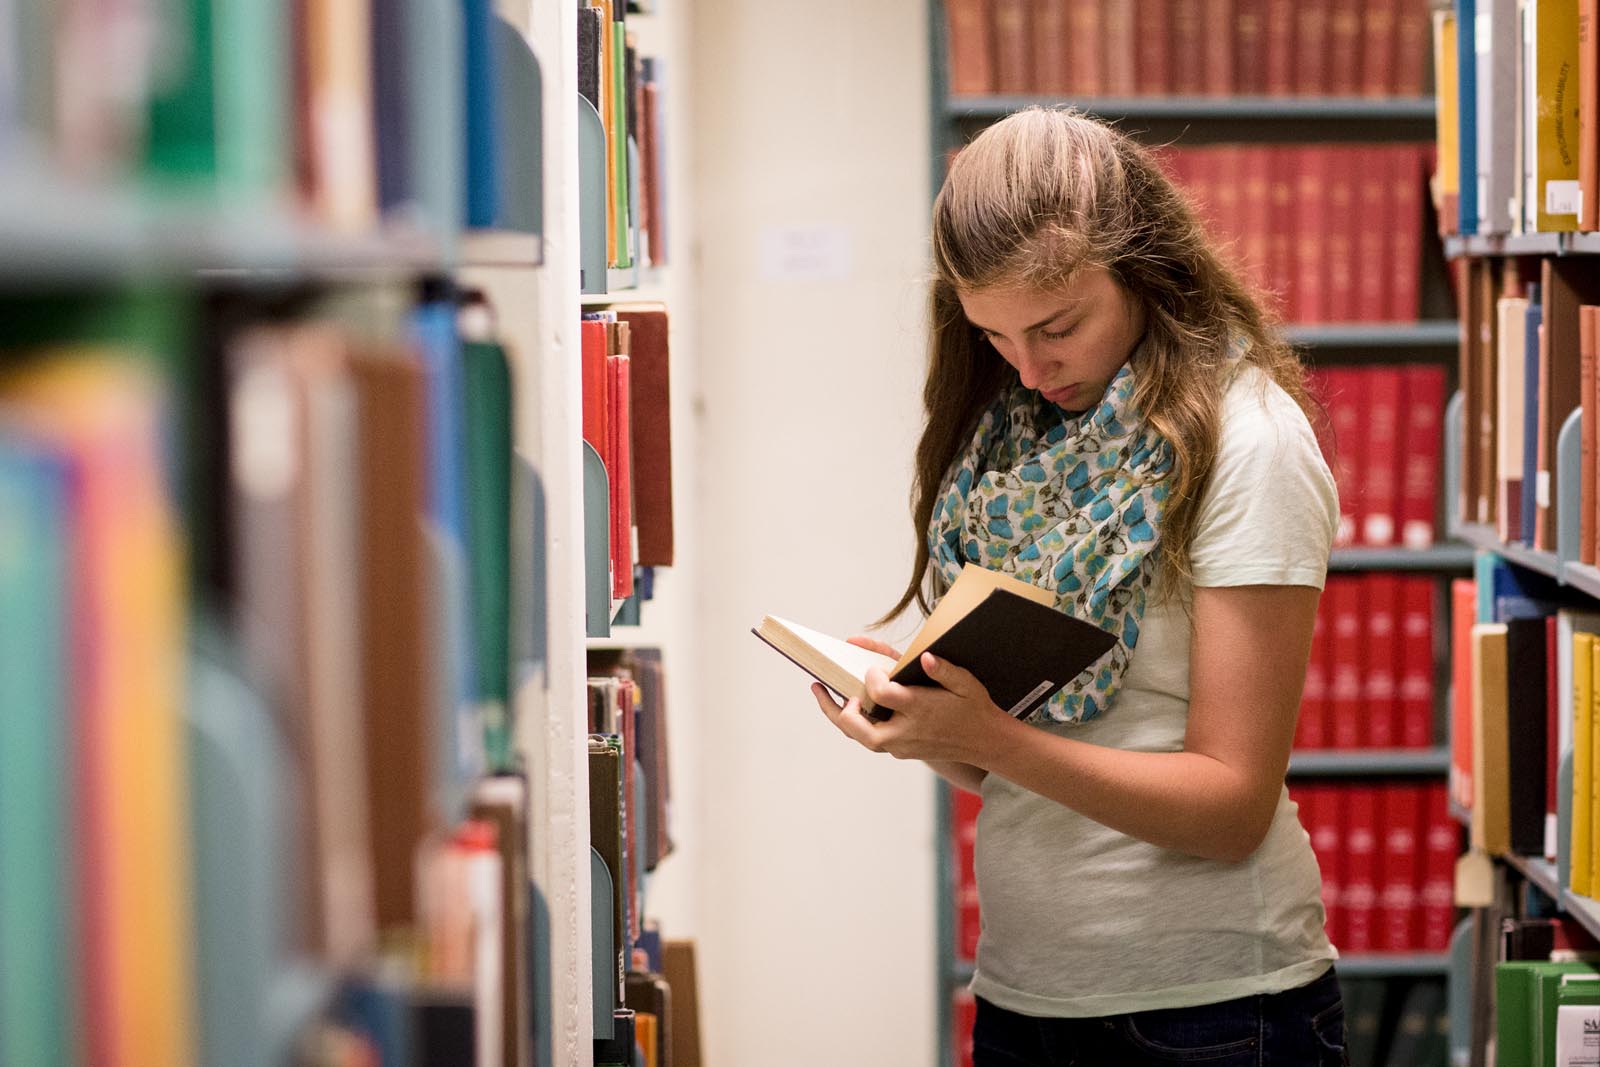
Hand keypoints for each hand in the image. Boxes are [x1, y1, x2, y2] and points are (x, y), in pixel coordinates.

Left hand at [809, 649, 1010, 764]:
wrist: (986, 742)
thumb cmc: (974, 707)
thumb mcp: (966, 684)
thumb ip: (945, 670)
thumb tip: (925, 658)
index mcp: (920, 710)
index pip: (882, 694)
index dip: (872, 678)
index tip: (873, 669)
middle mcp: (907, 732)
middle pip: (860, 729)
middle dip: (837, 710)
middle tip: (819, 688)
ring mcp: (902, 745)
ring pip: (862, 739)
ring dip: (840, 718)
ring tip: (823, 696)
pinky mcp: (901, 750)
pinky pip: (871, 739)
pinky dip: (856, 724)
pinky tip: (847, 705)